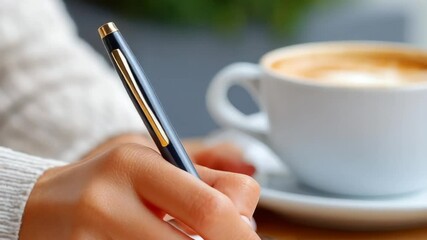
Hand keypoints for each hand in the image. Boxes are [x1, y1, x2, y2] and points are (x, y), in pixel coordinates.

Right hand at [20, 138, 259, 238]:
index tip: (248, 236)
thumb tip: (247, 215)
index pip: (206, 205)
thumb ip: (205, 183)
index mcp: (134, 165)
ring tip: (183, 236)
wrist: (44, 207)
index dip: (239, 231)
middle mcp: (109, 203)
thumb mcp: (152, 167)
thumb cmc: (107, 184)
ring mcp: (92, 239)